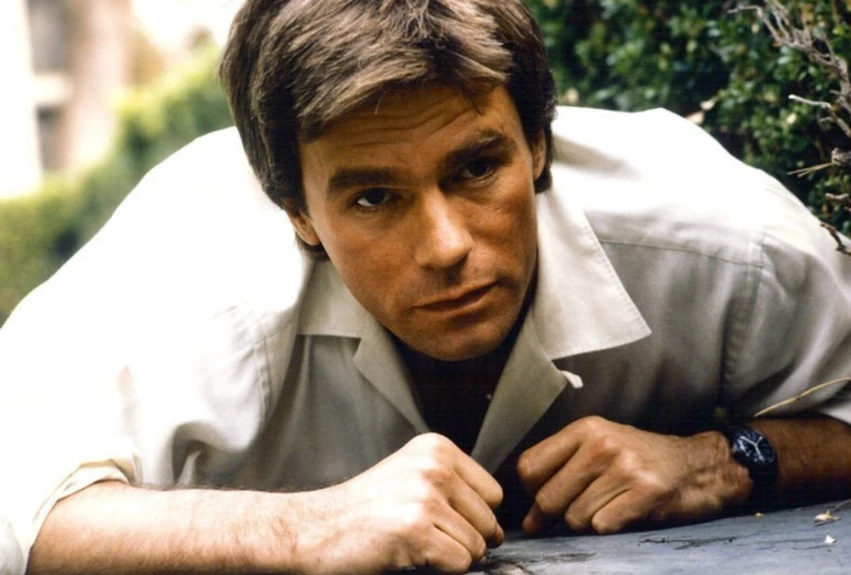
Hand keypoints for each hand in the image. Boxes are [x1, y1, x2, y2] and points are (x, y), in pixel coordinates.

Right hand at [290, 433, 503, 573]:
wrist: (311, 529)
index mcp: (436, 448)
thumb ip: (454, 489)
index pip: (493, 493)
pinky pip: (460, 563)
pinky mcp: (417, 530)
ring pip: (477, 546)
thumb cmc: (359, 511)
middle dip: (464, 539)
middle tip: (422, 536)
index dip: (473, 517)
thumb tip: (499, 529)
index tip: (442, 521)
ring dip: (449, 556)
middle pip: (489, 521)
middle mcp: (434, 466)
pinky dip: (440, 570)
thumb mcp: (410, 478)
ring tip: (411, 544)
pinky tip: (408, 555)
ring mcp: (425, 497)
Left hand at [516, 416, 749, 533]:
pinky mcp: (646, 492)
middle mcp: (602, 444)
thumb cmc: (642, 460)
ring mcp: (625, 467)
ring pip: (575, 517)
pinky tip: (625, 513)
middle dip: (557, 515)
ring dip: (588, 522)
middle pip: (549, 498)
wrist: (700, 466)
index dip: (532, 491)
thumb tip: (530, 522)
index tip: (545, 499)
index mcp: (585, 429)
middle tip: (580, 509)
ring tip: (609, 506)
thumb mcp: (598, 450)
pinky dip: (610, 527)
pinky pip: (603, 526)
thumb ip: (560, 476)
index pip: (528, 467)